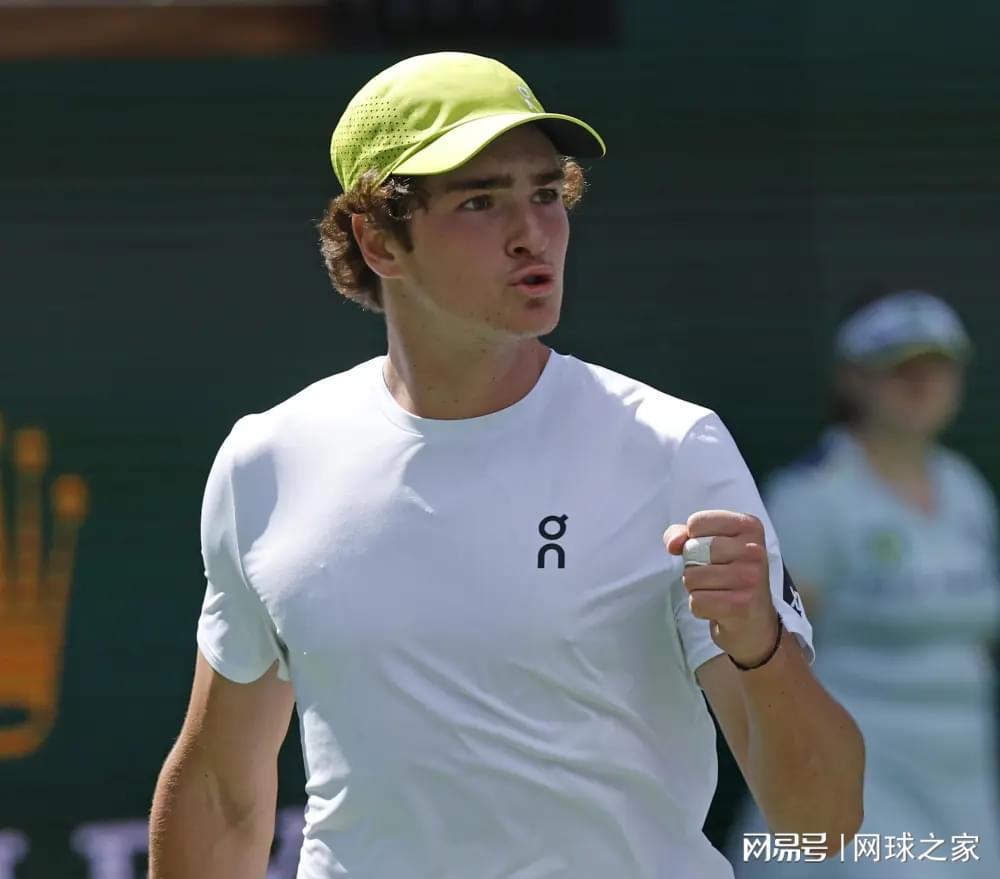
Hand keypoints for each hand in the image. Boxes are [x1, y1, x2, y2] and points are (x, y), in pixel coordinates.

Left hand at [663, 510, 779, 666]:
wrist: (754, 621)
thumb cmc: (729, 575)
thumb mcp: (710, 545)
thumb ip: (683, 535)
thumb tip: (673, 543)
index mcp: (749, 526)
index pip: (696, 522)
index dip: (692, 540)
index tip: (710, 553)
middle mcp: (754, 550)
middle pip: (692, 550)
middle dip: (693, 566)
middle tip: (715, 576)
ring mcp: (750, 578)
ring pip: (691, 577)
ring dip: (696, 588)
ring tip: (717, 591)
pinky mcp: (741, 605)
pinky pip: (696, 601)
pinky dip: (699, 607)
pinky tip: (718, 607)